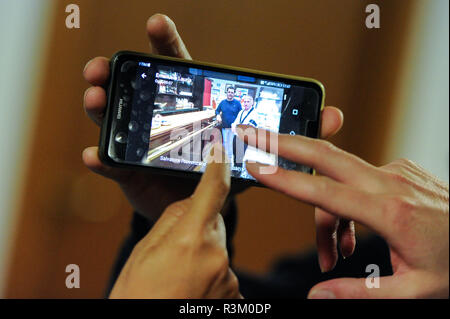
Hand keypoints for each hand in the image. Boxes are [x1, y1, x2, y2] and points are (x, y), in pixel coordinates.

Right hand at [82, 13, 349, 261]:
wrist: (201, 208)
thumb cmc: (224, 171)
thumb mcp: (258, 148)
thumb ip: (292, 131)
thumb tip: (335, 114)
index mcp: (192, 105)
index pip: (178, 68)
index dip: (167, 45)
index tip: (156, 23)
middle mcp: (163, 117)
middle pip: (138, 88)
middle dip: (119, 72)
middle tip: (105, 65)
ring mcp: (144, 142)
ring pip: (117, 116)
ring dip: (102, 106)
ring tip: (94, 98)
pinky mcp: (131, 170)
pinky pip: (113, 162)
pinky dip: (102, 158)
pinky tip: (94, 155)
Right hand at [109, 145, 241, 298]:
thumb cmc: (137, 294)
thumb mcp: (145, 252)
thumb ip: (171, 222)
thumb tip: (190, 203)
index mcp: (190, 239)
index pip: (213, 190)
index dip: (218, 166)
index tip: (220, 150)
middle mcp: (217, 256)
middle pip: (213, 221)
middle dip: (198, 223)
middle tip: (174, 243)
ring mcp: (229, 278)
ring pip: (216, 247)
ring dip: (202, 251)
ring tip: (177, 273)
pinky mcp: (235, 296)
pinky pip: (222, 270)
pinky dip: (209, 272)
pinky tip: (190, 286)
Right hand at [237, 126, 448, 297]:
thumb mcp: (413, 290)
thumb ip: (359, 292)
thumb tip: (318, 295)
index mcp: (391, 213)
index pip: (324, 192)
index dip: (285, 180)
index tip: (257, 166)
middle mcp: (390, 183)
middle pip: (325, 154)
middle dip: (283, 142)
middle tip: (252, 133)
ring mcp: (395, 171)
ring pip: (338, 178)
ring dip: (324, 211)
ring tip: (337, 253)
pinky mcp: (398, 170)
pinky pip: (357, 181)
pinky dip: (346, 204)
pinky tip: (357, 231)